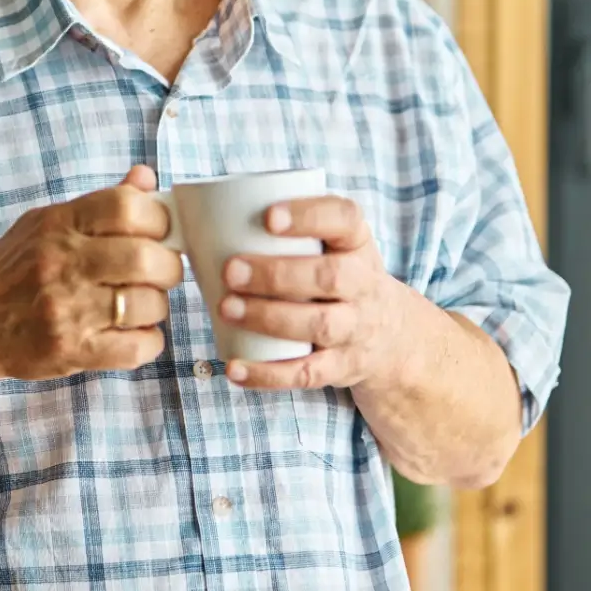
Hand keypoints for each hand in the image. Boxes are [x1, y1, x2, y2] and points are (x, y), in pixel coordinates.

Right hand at [0, 164, 182, 381]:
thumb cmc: (9, 273)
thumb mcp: (43, 225)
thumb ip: (97, 205)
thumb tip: (145, 178)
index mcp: (57, 224)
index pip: (127, 206)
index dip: (158, 218)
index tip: (160, 232)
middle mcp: (61, 263)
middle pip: (144, 258)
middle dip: (167, 266)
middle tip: (161, 272)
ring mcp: (65, 310)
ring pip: (147, 304)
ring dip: (156, 305)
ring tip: (141, 305)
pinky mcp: (70, 351)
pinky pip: (137, 348)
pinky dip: (149, 341)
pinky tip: (134, 333)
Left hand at [217, 194, 427, 390]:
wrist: (394, 336)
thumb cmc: (339, 277)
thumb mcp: (333, 246)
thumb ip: (287, 232)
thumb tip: (197, 218)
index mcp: (356, 243)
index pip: (344, 219)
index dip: (309, 216)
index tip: (269, 216)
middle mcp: (364, 285)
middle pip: (330, 277)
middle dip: (277, 274)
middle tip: (230, 270)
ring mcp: (356, 329)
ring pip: (320, 325)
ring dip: (269, 318)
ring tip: (226, 308)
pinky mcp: (342, 367)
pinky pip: (308, 374)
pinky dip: (269, 374)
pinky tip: (235, 367)